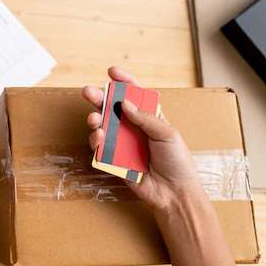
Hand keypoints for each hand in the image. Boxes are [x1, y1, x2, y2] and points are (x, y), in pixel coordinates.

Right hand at [81, 66, 200, 209]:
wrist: (174, 193)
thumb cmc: (177, 162)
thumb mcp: (167, 134)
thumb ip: (145, 118)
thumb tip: (124, 103)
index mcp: (150, 118)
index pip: (135, 95)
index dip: (124, 82)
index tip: (112, 72)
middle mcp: (133, 128)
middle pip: (113, 108)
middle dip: (99, 98)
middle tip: (88, 92)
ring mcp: (123, 143)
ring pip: (103, 126)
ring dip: (95, 120)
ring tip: (94, 120)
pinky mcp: (114, 160)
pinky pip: (100, 147)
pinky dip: (96, 141)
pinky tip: (99, 138)